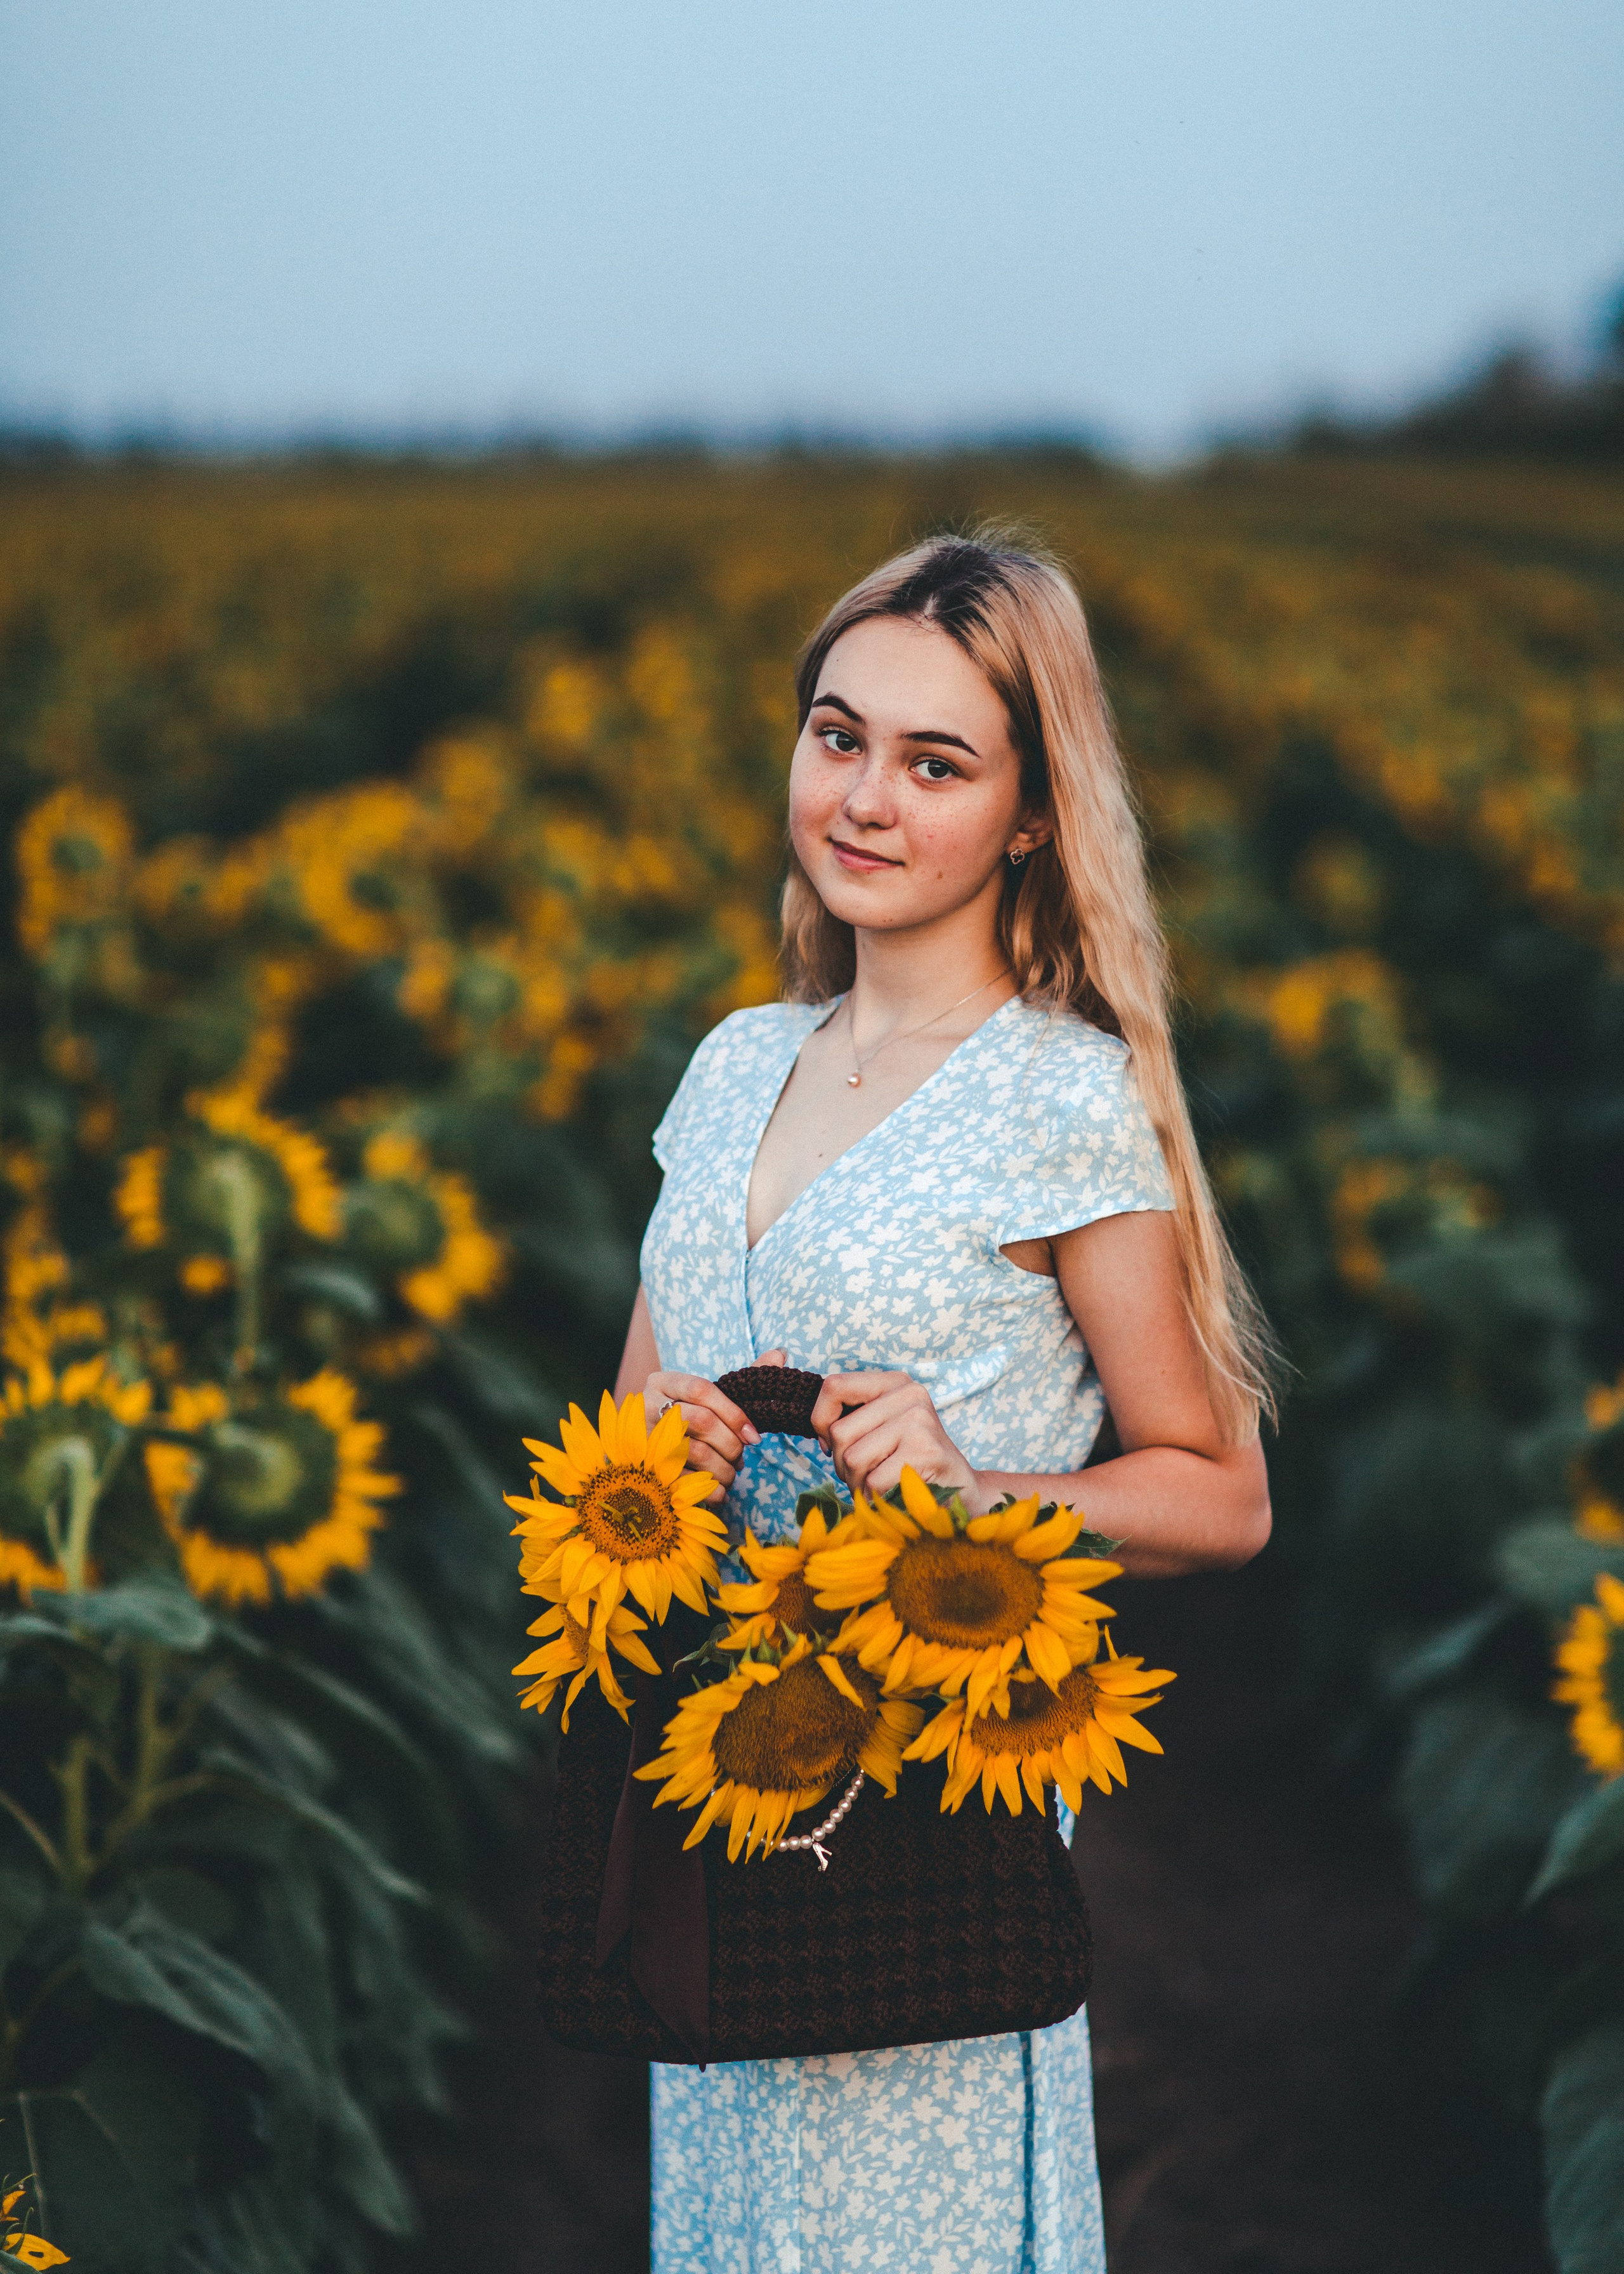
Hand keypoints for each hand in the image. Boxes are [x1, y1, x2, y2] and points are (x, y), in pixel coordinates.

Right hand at [640, 1350, 786, 1504]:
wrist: (648, 1452)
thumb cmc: (689, 1422)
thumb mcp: (710, 1399)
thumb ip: (744, 1381)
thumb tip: (780, 1354)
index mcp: (664, 1382)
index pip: (702, 1390)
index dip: (733, 1413)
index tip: (753, 1436)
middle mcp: (648, 1405)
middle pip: (701, 1421)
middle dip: (730, 1444)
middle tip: (741, 1459)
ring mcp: (643, 1437)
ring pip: (695, 1451)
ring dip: (723, 1469)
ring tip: (731, 1475)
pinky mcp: (645, 1468)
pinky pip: (684, 1480)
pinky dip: (710, 1489)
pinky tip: (720, 1491)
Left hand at [810, 1370, 979, 1505]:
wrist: (959, 1489)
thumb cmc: (907, 1461)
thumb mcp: (880, 1427)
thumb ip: (850, 1418)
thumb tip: (820, 1429)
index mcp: (895, 1382)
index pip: (834, 1386)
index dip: (820, 1419)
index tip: (832, 1443)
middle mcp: (909, 1394)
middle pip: (840, 1432)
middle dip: (842, 1464)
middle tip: (866, 1473)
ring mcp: (919, 1421)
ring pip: (852, 1458)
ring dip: (857, 1482)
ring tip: (881, 1483)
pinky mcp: (925, 1451)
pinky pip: (872, 1481)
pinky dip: (875, 1497)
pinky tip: (894, 1493)